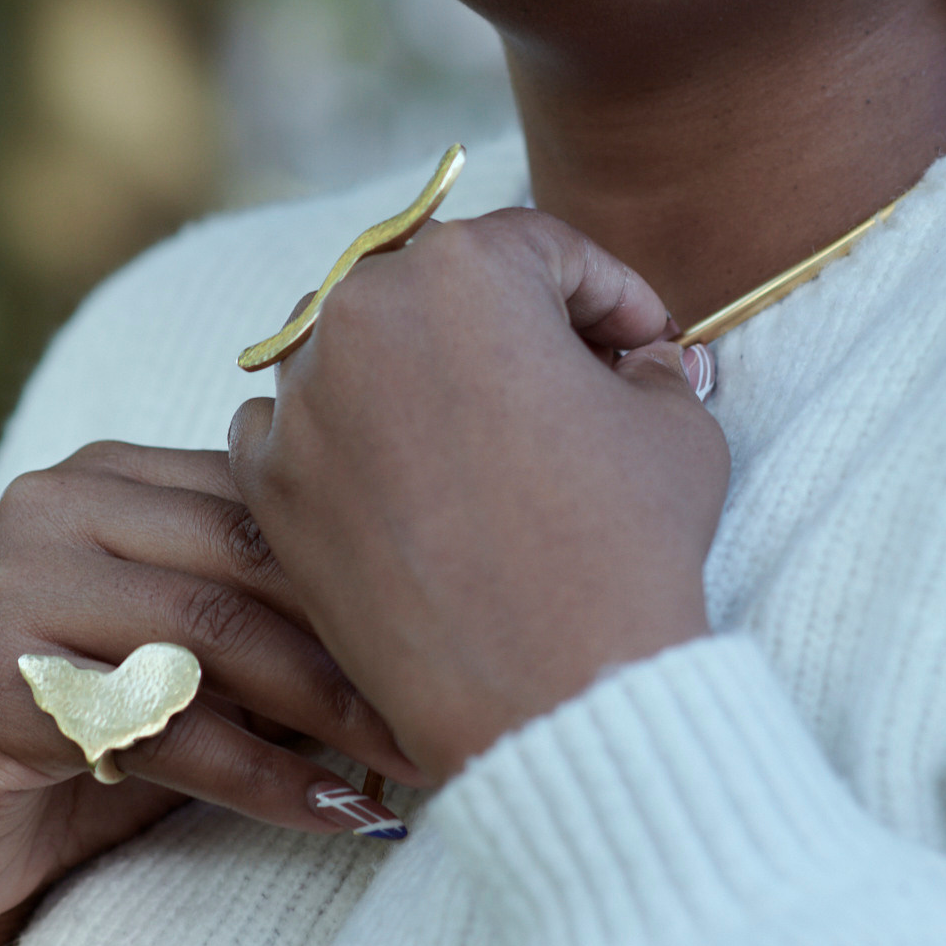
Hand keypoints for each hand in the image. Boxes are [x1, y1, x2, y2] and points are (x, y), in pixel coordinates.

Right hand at [0, 444, 414, 945]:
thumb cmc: (93, 742)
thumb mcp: (196, 660)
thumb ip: (277, 618)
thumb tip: (435, 618)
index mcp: (117, 471)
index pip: (269, 496)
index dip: (369, 563)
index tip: (469, 621)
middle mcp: (60, 499)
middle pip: (251, 554)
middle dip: (362, 635)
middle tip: (459, 700)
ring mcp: (19, 578)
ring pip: (215, 631)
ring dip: (330, 709)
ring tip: (414, 761)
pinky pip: (165, 724)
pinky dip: (264, 777)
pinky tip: (337, 815)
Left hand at [228, 211, 730, 782]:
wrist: (550, 696)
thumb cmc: (625, 549)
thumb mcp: (676, 426)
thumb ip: (651, 365)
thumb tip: (640, 358)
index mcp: (466, 270)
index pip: (544, 248)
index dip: (608, 295)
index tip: (639, 346)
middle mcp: (363, 313)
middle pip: (442, 284)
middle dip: (510, 322)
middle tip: (571, 380)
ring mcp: (302, 399)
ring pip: (358, 342)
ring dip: (419, 369)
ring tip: (486, 430)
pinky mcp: (270, 482)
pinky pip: (296, 422)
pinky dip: (345, 434)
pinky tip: (410, 477)